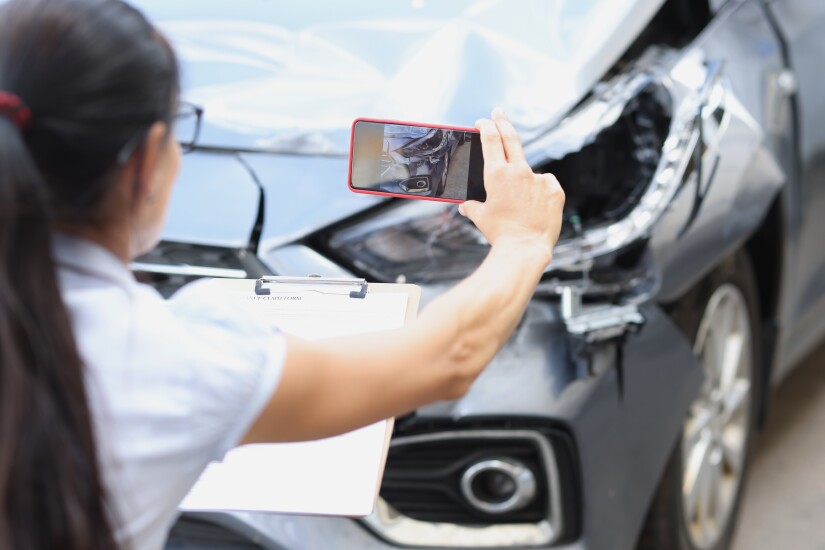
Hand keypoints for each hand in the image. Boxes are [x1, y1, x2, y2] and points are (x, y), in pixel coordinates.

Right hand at [458, 108, 564, 261]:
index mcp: (497, 175)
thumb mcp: (481, 218)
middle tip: (499, 112)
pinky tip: (535, 209)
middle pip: (511, 138)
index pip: (490, 139)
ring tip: (519, 206)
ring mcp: (539, 179)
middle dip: (503, 121)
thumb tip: (464, 207)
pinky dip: (539, 193)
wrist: (525, 249)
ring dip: (523, 182)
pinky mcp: (555, 190)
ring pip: (529, 172)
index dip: (486, 126)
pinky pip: (545, 185)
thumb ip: (472, 208)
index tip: (483, 121)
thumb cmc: (500, 234)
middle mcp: (519, 172)